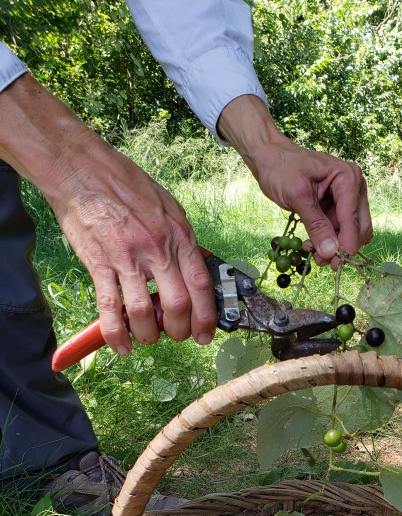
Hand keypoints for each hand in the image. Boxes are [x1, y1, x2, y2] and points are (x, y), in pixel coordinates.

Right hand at [0, 75, 216, 355]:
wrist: (80, 169)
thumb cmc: (123, 184)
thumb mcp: (167, 206)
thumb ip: (181, 238)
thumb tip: (195, 264)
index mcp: (178, 235)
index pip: (202, 285)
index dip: (206, 316)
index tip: (205, 333)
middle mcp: (157, 249)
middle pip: (178, 305)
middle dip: (180, 330)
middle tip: (176, 336)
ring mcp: (127, 258)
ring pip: (144, 313)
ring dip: (148, 335)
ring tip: (147, 338)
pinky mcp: (99, 264)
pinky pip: (110, 308)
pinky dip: (115, 334)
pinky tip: (120, 346)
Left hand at [218, 96, 371, 266]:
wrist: (269, 157)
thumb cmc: (281, 168)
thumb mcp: (297, 197)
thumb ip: (316, 225)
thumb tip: (330, 252)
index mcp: (348, 178)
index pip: (352, 218)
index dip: (346, 244)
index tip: (335, 264)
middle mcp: (354, 186)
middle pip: (359, 227)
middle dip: (342, 246)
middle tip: (320, 261)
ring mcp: (348, 196)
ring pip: (350, 231)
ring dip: (334, 245)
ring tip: (312, 252)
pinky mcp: (339, 205)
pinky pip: (340, 229)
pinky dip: (329, 239)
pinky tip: (312, 243)